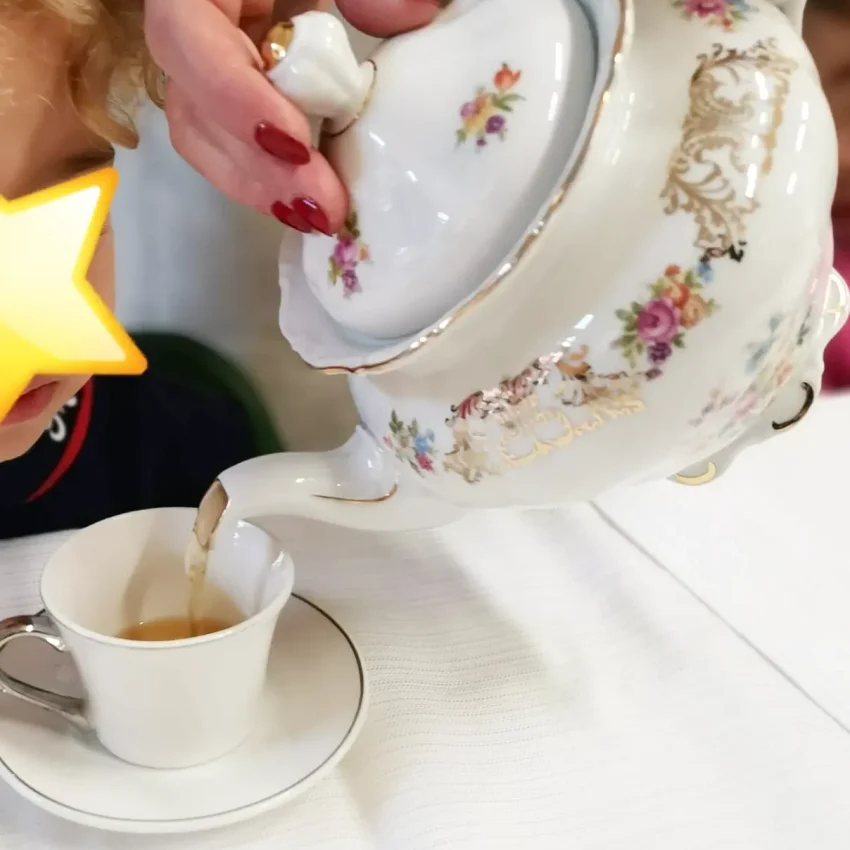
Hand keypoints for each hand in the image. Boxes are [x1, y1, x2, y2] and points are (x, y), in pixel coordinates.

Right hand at [145, 0, 445, 234]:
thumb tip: (415, 17)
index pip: (185, 36)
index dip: (233, 96)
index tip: (295, 142)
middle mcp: (187, 25)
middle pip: (191, 105)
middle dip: (255, 167)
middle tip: (319, 208)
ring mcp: (201, 63)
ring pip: (201, 137)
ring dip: (256, 187)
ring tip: (316, 219)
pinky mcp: (223, 91)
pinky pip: (226, 144)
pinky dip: (262, 179)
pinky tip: (304, 204)